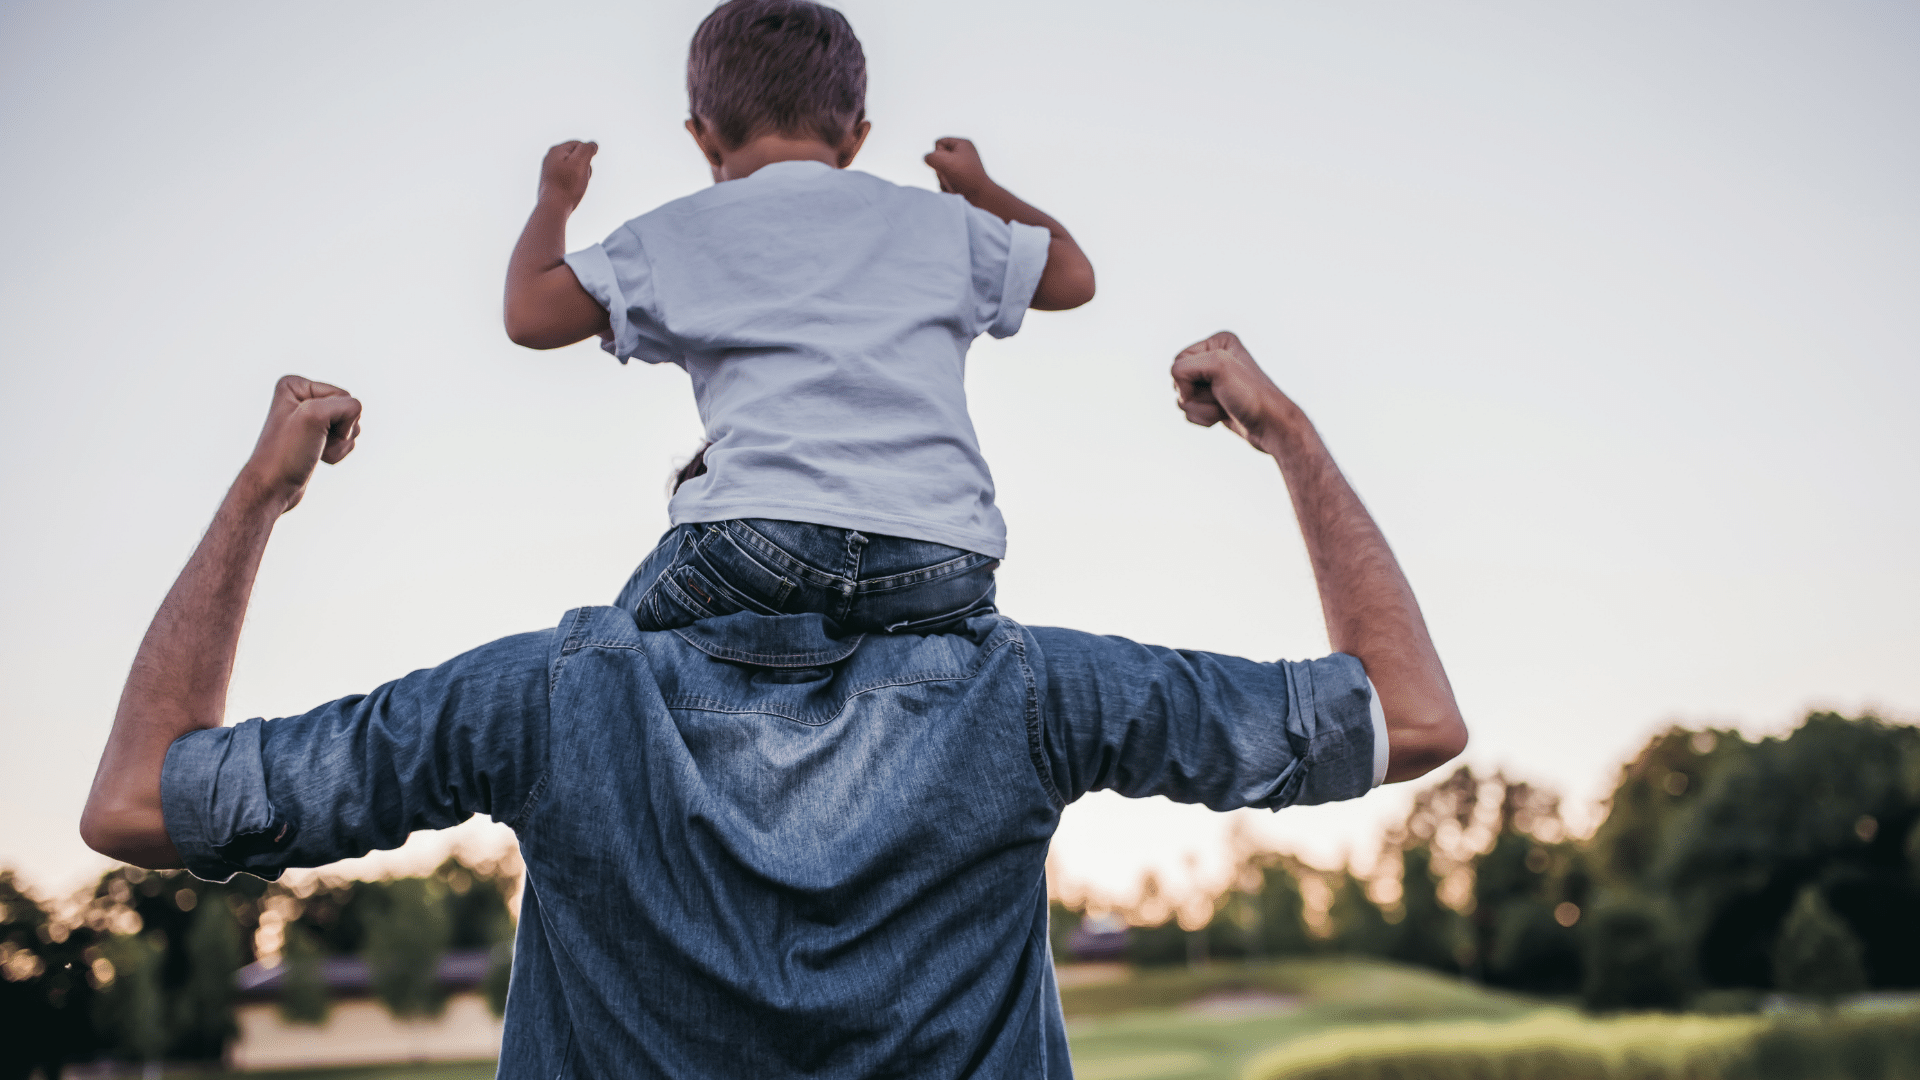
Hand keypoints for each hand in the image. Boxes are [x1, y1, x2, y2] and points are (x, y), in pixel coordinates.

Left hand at [242, 376, 361, 513]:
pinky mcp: (317, 437)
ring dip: (341, 444)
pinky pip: (346, 439)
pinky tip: (320, 457)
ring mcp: (310, 418)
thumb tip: (356, 417)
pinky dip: (339, 452)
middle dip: (341, 432)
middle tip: (316, 443)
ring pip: (351, 425)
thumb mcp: (314, 416)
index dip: (337, 418)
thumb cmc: (287, 453)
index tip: (312, 432)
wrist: (273, 487)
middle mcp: (301, 398)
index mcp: (295, 385)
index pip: (343, 395)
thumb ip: (346, 405)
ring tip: (317, 451)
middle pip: (349, 410)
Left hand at [538, 140, 596, 211]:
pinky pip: (568, 179)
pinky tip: (571, 192)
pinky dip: (572, 184)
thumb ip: (588, 149)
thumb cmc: (567, 186)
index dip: (588, 157)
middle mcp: (550, 158)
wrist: (553, 208)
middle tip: (580, 178)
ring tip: (575, 187)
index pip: (580, 144)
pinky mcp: (551, 182)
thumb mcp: (581, 162)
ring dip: (579, 177)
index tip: (584, 169)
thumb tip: (592, 145)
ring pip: (573, 169)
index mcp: (556, 150)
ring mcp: (549, 170)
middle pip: (577, 157)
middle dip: (584, 167)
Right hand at [924, 137, 993, 198]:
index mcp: (963, 144)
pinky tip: (955, 190)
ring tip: (953, 184)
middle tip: (950, 175)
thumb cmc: (966, 177)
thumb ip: (930, 157)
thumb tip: (928, 160)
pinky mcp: (961, 179)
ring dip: (942, 179)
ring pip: (941, 170)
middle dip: (940, 169)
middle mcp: (963, 154)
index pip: (939, 143)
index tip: (948, 163)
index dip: (938, 154)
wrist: (981, 197)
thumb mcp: (944, 162)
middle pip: (939, 158)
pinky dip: (947, 186)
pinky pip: (946, 180)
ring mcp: (962, 167)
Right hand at [1171, 332, 1293, 443]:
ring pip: (1182, 398)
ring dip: (1200, 409)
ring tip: (1223, 407)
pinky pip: (1190, 411)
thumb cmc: (1251, 396)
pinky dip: (1202, 418)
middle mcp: (1216, 358)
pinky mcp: (1214, 401)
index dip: (1189, 379)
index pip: (1178, 361)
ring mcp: (1214, 381)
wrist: (1271, 426)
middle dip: (1195, 396)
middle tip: (1221, 396)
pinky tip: (1222, 416)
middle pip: (1178, 381)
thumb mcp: (1218, 367)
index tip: (1215, 385)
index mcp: (1219, 342)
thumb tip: (1179, 391)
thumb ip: (1184, 367)